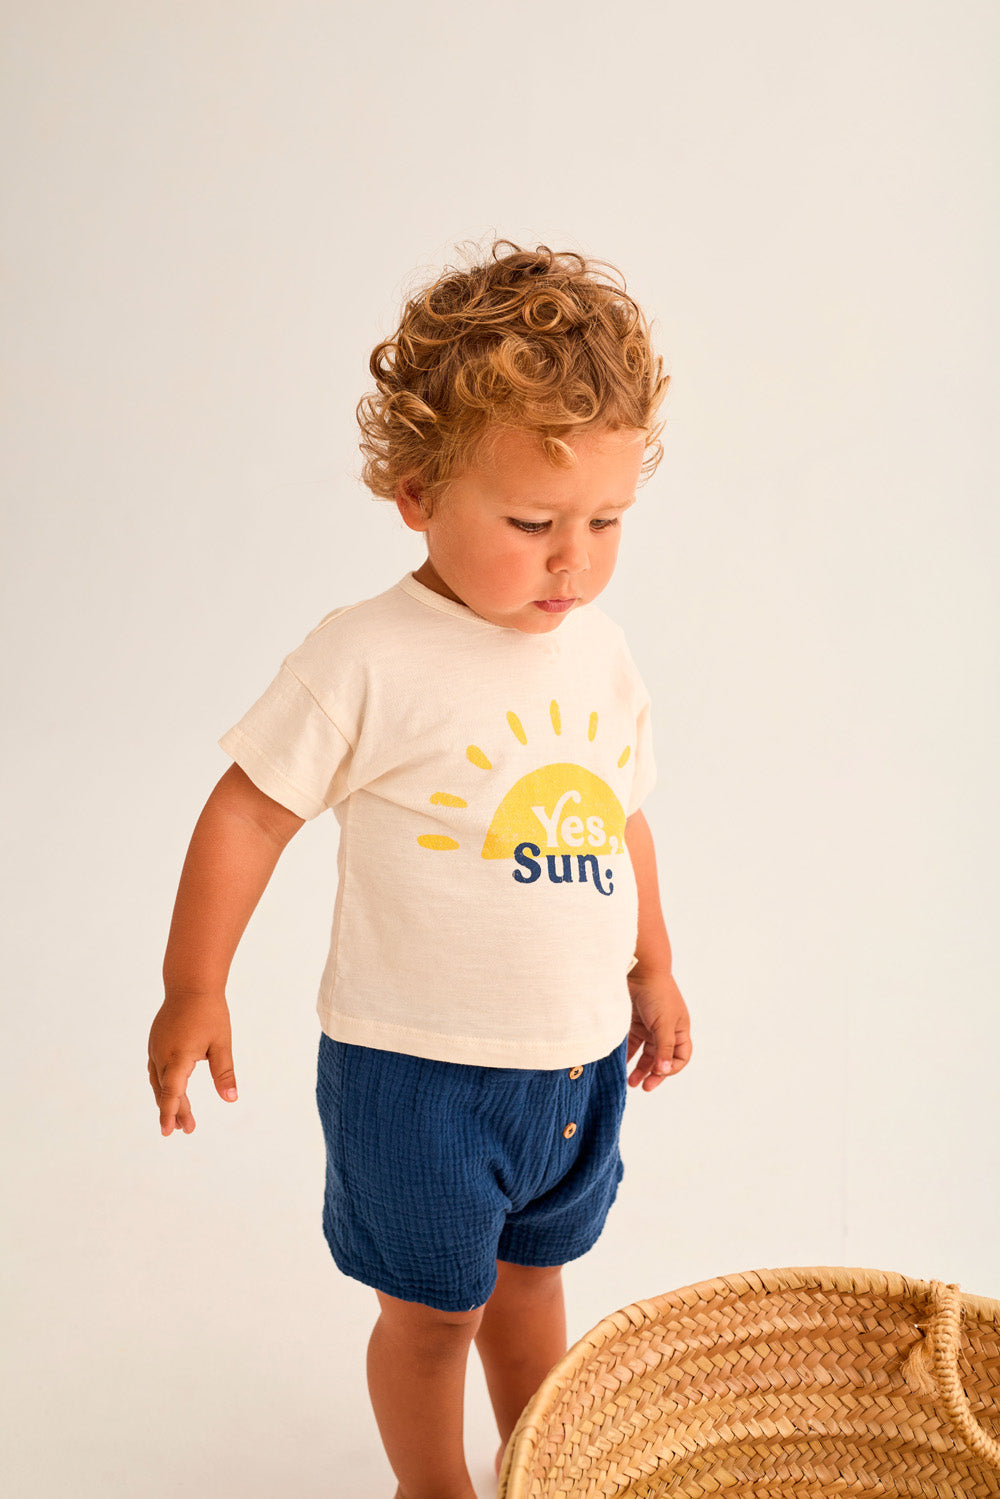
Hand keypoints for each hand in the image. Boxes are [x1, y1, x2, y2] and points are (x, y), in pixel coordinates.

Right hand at [147, 993, 237, 1135]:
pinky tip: (168, 1090)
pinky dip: (161, 1084)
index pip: (172, 1093)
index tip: (169, 1131)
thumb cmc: (209, 1012)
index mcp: (178, 1058)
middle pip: (165, 1091)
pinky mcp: (156, 1042)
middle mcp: (161, 1055)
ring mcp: (155, 1048)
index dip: (171, 1113)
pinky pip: (155, 1070)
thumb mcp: (221, 1044)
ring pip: (157, 1081)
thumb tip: (231, 1099)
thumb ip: (224, 1073)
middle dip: (174, 1111)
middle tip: (185, 1130)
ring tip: (178, 1117)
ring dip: (167, 1099)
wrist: (190, 984)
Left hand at [626, 968, 691, 1090]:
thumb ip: (664, 1048)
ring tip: (630, 1082)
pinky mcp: (634, 1022)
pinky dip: (627, 1054)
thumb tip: (664, 1071)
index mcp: (679, 1030)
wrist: (639, 969)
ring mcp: (649, 1026)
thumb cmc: (657, 994)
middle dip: (653, 1073)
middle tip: (644, 1087)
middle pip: (661, 1058)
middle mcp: (666, 1030)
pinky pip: (632, 1044)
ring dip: (639, 1068)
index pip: (680, 1057)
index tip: (659, 1074)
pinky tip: (620, 1064)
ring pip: (646, 1054)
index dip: (671, 1069)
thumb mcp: (664, 1023)